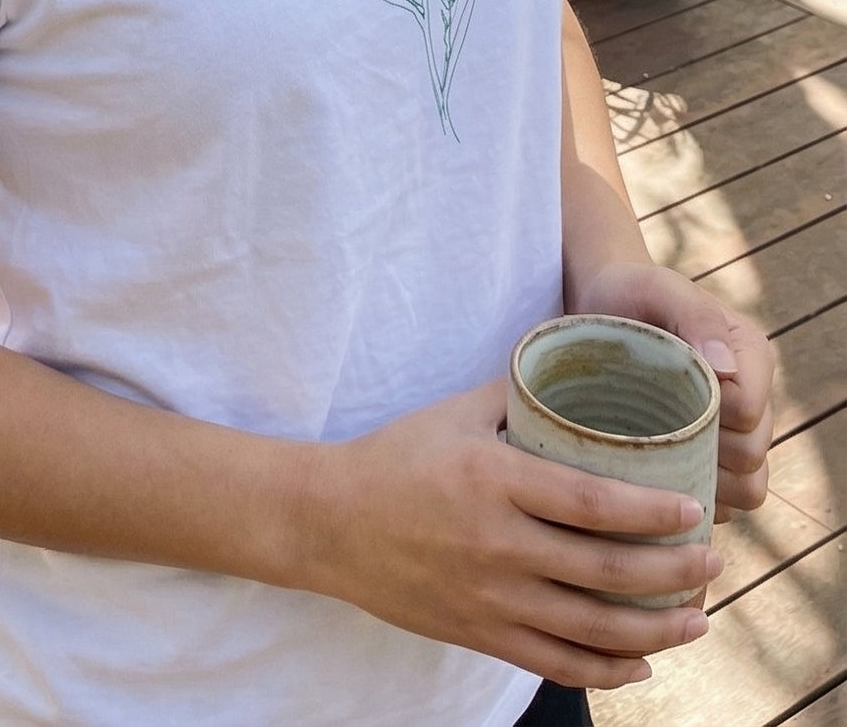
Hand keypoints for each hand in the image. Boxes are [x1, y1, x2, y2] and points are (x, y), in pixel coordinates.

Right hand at [298, 376, 721, 691]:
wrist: (329, 521)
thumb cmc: (397, 456)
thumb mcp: (457, 411)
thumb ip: (520, 397)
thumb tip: (578, 373)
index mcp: (495, 480)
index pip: (592, 503)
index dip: (651, 512)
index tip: (694, 509)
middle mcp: (497, 545)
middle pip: (605, 572)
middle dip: (672, 573)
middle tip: (713, 563)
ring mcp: (489, 598)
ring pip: (590, 629)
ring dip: (655, 630)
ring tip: (697, 619)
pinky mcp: (479, 633)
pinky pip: (556, 664)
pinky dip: (606, 669)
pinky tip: (642, 662)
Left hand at [575, 261, 773, 520]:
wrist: (603, 309)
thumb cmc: (632, 294)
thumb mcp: (656, 289)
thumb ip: (694, 316)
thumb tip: (726, 368)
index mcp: (750, 359)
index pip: (749, 414)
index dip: (708, 417)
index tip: (658, 398)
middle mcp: (754, 401)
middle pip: (751, 459)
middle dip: (703, 455)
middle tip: (647, 437)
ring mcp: (738, 437)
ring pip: (746, 491)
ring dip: (701, 486)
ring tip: (651, 464)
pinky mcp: (717, 464)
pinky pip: (724, 507)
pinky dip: (691, 502)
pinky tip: (654, 483)